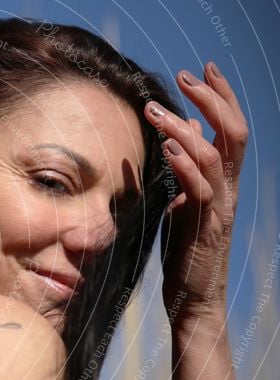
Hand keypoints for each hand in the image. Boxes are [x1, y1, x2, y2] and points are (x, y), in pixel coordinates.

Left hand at [144, 61, 248, 324]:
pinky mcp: (204, 229)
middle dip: (211, 99)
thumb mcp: (181, 210)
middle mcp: (226, 191)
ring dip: (184, 129)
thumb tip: (173, 154)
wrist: (194, 301)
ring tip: (156, 110)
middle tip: (186, 75)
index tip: (202, 69)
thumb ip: (183, 182)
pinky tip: (167, 149)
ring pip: (214, 157)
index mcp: (221, 184)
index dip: (220, 97)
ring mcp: (219, 210)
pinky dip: (184, 166)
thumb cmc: (186, 257)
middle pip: (232, 133)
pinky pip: (199, 191)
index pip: (228, 130)